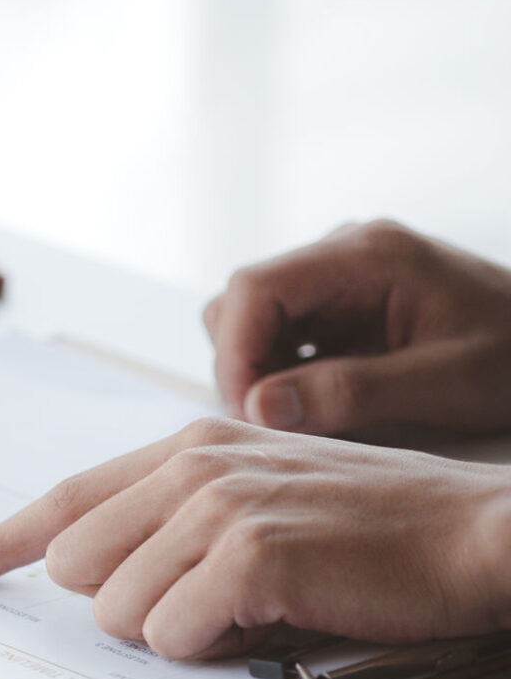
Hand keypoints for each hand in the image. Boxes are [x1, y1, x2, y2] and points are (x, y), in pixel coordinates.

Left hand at [0, 418, 510, 659]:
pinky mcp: (252, 555)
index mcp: (183, 445)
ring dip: (174, 628)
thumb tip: (88, 568)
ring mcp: (219, 506)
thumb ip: (168, 514)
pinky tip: (267, 619)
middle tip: (200, 598)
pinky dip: (212, 647)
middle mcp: (190, 465)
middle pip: (77, 566)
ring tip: (248, 605)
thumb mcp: (255, 493)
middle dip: (125, 603)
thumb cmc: (365, 524)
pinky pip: (174, 635)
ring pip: (118, 610)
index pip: (61, 500)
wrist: (473, 531)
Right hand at [204, 220, 510, 435]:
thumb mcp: (444, 384)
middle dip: (243, 365)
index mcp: (368, 255)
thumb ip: (350, 393)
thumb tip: (258, 408)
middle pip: (242, 302)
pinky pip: (280, 335)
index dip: (235, 351)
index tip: (250, 413)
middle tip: (276, 425)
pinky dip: (279, 374)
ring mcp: (338, 278)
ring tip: (302, 415)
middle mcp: (343, 254)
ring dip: (259, 371)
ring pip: (252, 319)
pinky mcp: (339, 306)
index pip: (255, 288)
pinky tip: (317, 404)